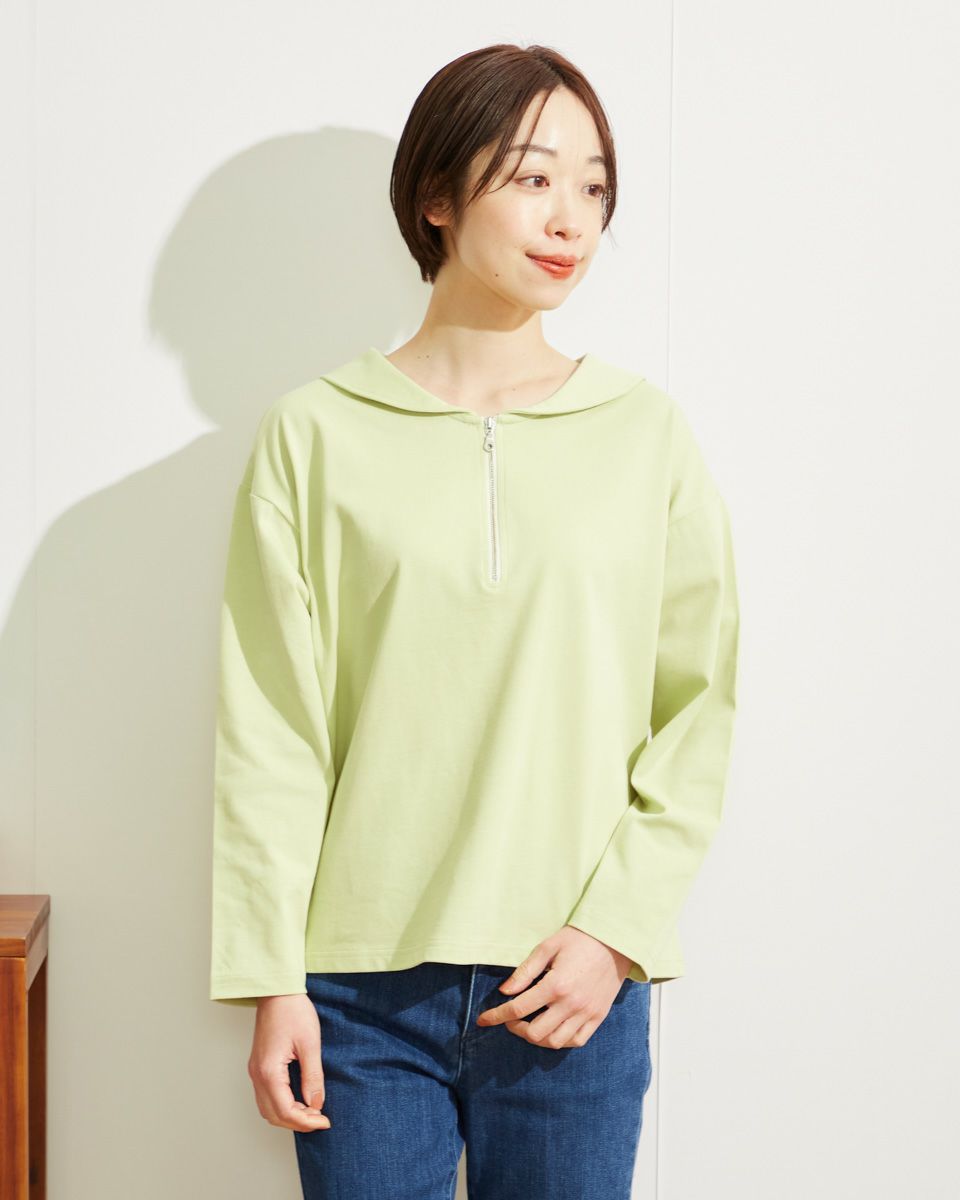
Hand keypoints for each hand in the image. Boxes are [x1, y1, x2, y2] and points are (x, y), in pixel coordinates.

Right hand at [248, 994, 332, 1131]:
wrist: (277, 990)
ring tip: (311, 1112)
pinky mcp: (259, 1065)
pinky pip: (266, 1096)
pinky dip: (281, 1105)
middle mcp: (257, 1075)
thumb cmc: (293, 1011)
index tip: (325, 1121)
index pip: (285, 1111)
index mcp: (269, 1071)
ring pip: (267, 1108)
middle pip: (273, 1115)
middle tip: (320, 1120)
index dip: (306, 1121)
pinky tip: (298, 1100)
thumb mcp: (310, 1043)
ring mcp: (255, 1070)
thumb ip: (313, 1076)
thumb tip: (316, 1103)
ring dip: (288, 1116)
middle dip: (297, 1123)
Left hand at [475, 925, 633, 1048]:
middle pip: (535, 1033)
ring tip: (530, 1024)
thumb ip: (525, 971)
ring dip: (537, 1038)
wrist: (615, 942)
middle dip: (516, 1028)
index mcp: (556, 984)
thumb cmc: (579, 940)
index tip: (483, 1020)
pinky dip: (560, 1041)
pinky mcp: (598, 1017)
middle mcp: (571, 1004)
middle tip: (510, 1018)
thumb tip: (505, 991)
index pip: (519, 1008)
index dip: (497, 1016)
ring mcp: (587, 1013)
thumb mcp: (548, 947)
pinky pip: (576, 1041)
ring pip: (555, 1042)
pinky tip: (552, 1029)